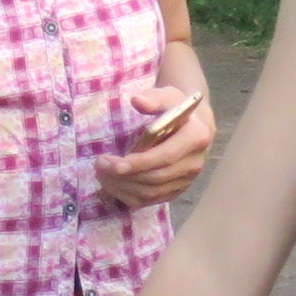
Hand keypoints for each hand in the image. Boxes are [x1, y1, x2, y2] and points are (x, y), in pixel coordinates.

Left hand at [94, 79, 215, 207]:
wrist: (196, 124)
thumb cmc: (177, 108)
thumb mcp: (168, 95)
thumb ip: (153, 98)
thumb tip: (136, 100)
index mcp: (195, 138)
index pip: (165, 157)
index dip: (139, 163)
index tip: (114, 164)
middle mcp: (194, 163)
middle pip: (156, 178)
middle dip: (125, 176)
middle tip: (99, 167)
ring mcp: (187, 180)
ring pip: (152, 192)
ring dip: (123, 188)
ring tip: (102, 175)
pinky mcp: (178, 190)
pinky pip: (151, 200)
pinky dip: (129, 196)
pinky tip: (111, 187)